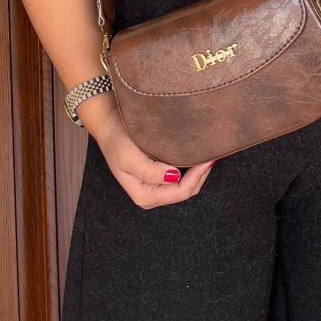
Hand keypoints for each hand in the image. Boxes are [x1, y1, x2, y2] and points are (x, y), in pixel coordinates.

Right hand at [85, 101, 216, 208]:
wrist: (110, 125)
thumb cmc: (117, 141)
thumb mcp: (128, 156)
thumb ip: (149, 171)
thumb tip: (173, 176)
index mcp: (144, 195)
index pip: (180, 192)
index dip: (196, 177)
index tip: (207, 158)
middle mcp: (152, 195)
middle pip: (186, 191)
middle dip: (200, 175)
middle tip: (211, 155)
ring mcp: (157, 186)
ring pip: (187, 185)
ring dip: (198, 172)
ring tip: (206, 154)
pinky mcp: (161, 176)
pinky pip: (183, 177)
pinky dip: (192, 168)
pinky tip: (196, 155)